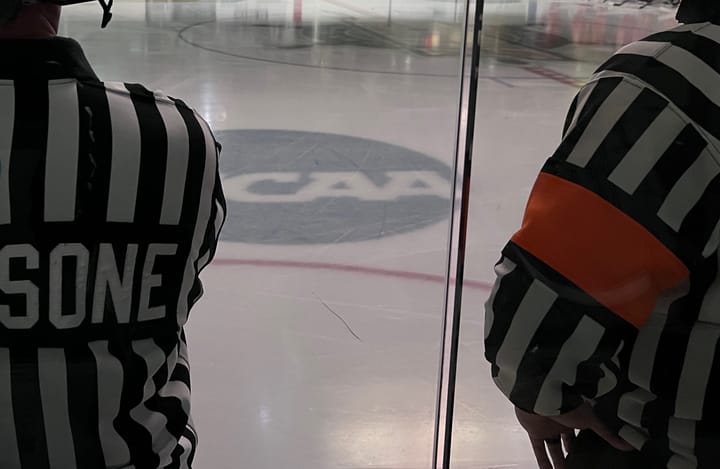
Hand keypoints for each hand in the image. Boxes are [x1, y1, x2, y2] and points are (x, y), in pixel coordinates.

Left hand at [515, 402, 633, 468]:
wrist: (543, 396)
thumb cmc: (568, 403)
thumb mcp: (592, 420)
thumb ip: (608, 434)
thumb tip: (630, 445)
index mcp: (576, 417)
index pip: (583, 434)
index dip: (586, 445)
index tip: (592, 455)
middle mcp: (562, 422)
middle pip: (568, 442)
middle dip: (572, 454)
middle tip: (579, 466)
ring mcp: (548, 427)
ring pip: (554, 449)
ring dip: (559, 463)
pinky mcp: (535, 432)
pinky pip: (539, 450)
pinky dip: (543, 462)